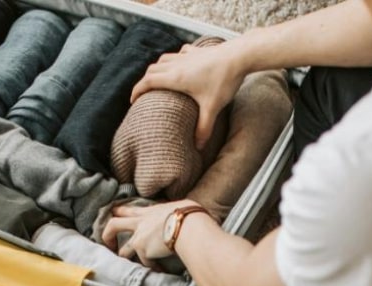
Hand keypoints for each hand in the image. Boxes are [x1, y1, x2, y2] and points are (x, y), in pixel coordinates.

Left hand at [101, 200, 196, 265]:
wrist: (188, 226)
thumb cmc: (189, 214)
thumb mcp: (178, 206)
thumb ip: (170, 212)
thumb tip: (178, 213)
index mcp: (148, 212)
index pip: (128, 210)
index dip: (119, 212)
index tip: (114, 215)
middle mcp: (140, 223)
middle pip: (113, 225)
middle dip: (107, 234)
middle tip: (109, 243)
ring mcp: (139, 238)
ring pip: (123, 251)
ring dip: (126, 258)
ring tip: (130, 264)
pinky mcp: (143, 251)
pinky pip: (145, 263)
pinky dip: (153, 268)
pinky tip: (160, 270)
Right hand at [130, 41, 245, 148]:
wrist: (239, 56)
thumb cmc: (224, 81)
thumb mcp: (212, 108)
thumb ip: (204, 128)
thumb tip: (198, 148)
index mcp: (176, 77)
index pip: (148, 82)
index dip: (137, 90)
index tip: (133, 100)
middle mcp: (177, 64)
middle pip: (152, 70)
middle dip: (144, 81)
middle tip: (143, 93)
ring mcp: (186, 56)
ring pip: (163, 60)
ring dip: (157, 69)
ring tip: (157, 80)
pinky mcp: (197, 51)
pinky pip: (179, 54)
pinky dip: (173, 60)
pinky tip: (179, 64)